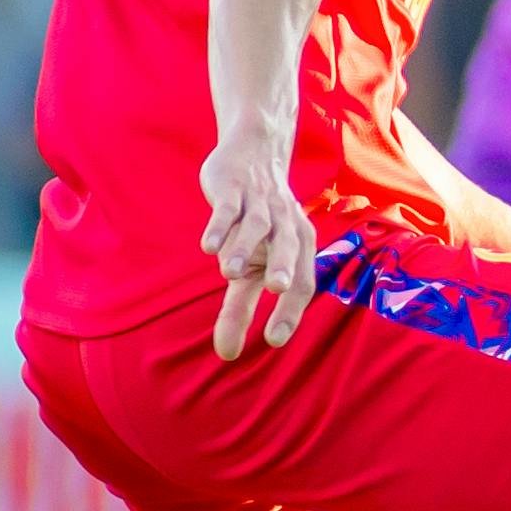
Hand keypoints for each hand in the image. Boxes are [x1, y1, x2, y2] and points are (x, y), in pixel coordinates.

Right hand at [201, 120, 315, 359]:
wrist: (253, 157)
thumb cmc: (257, 226)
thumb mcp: (250, 268)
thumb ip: (240, 309)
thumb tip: (226, 354)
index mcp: (300, 245)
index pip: (303, 281)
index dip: (290, 309)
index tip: (275, 339)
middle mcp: (286, 224)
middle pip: (290, 247)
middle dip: (282, 267)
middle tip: (275, 289)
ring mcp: (260, 205)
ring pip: (256, 226)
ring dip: (243, 247)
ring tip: (227, 272)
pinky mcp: (234, 190)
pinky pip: (228, 208)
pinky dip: (219, 225)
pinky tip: (207, 246)